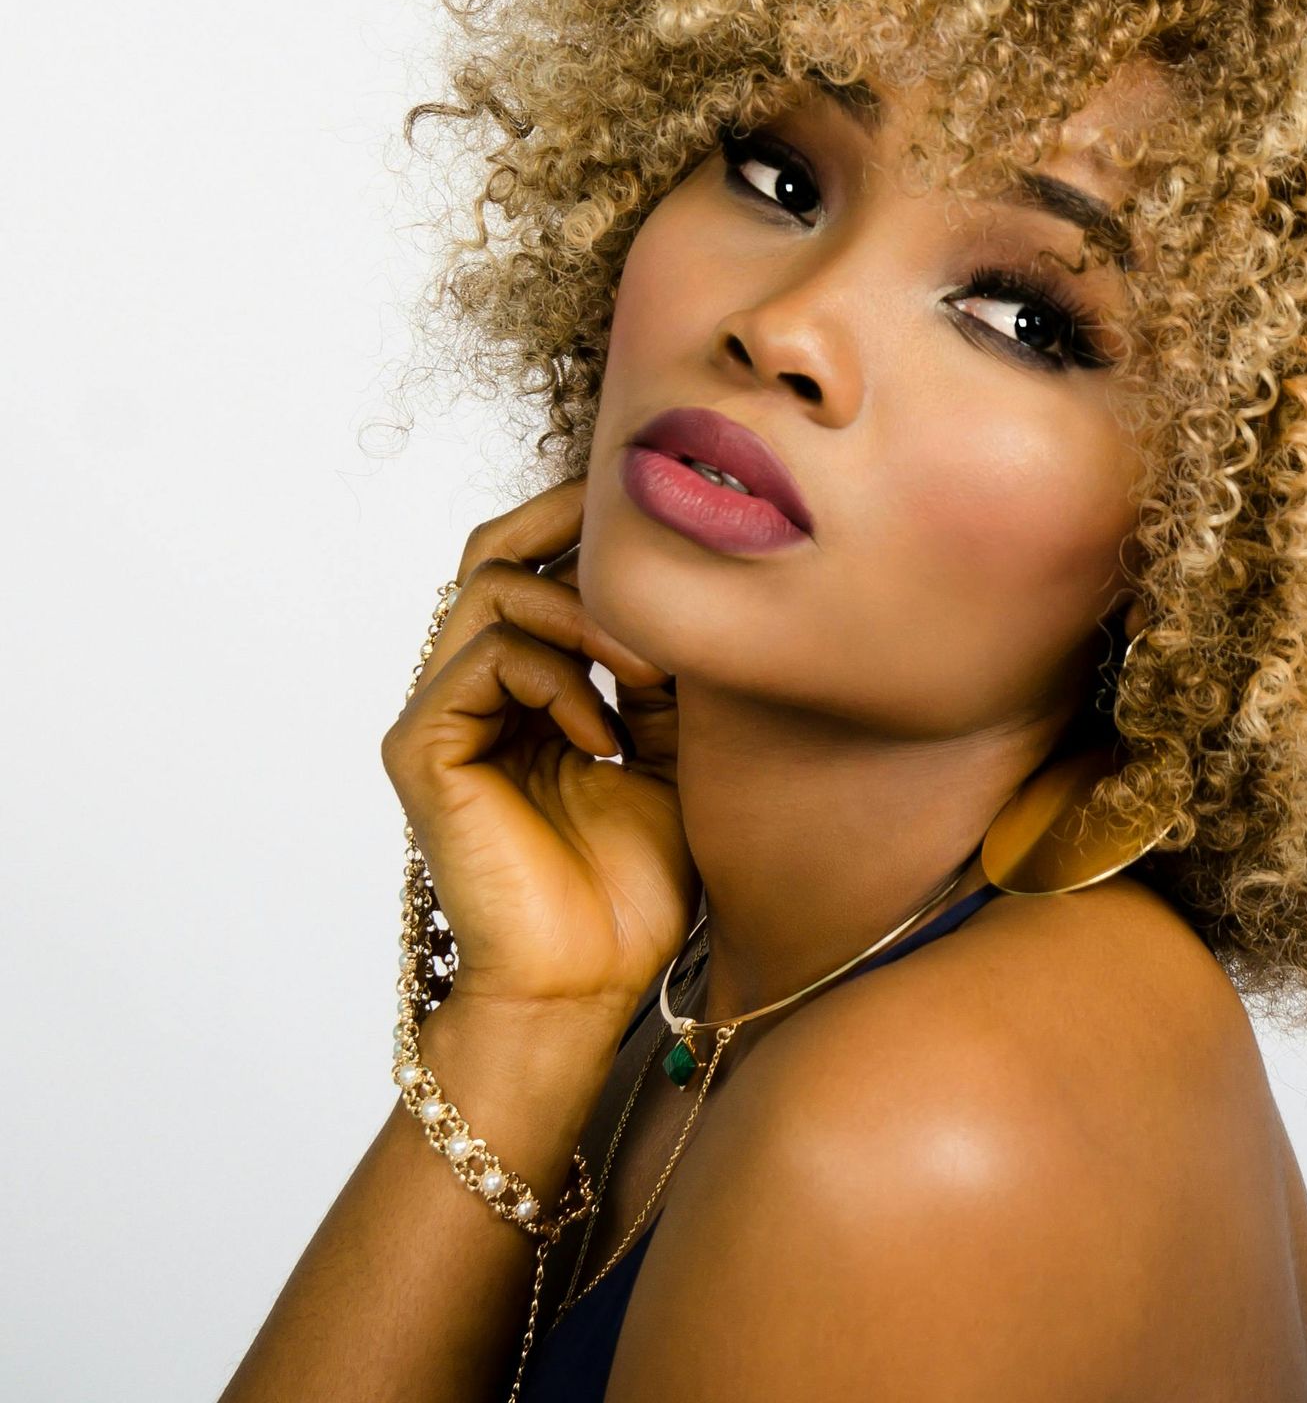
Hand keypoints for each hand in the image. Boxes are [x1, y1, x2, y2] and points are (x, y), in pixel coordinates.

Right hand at [381, 476, 697, 1020]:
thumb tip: (697, 581)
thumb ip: (668, 670)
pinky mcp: (422, 748)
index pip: (541, 565)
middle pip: (492, 549)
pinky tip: (607, 736)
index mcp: (530, 684)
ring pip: (490, 588)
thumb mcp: (678, 752)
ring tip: (652, 672)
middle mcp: (476, 687)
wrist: (590, 983)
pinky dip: (556, 678)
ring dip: (585, 612)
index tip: (667, 508)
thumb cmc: (634, 882)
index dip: (589, 524)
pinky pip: (483, 659)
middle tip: (638, 519)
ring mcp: (443, 714)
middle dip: (565, 518)